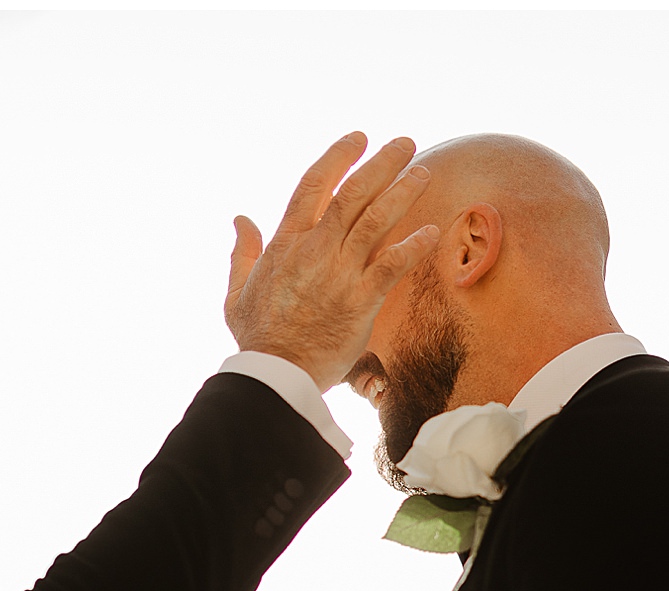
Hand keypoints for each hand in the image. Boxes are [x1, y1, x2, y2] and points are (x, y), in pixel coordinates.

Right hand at [226, 133, 440, 389]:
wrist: (276, 374)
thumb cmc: (258, 338)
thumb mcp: (237, 292)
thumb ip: (243, 252)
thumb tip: (240, 219)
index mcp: (286, 243)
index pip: (314, 185)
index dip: (338, 157)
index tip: (359, 138)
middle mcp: (315, 250)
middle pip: (353, 193)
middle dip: (382, 163)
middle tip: (405, 143)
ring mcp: (340, 274)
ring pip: (376, 220)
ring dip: (403, 192)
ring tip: (424, 172)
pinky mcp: (361, 301)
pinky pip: (392, 265)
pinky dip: (412, 246)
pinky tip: (431, 231)